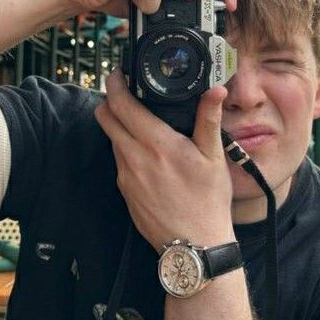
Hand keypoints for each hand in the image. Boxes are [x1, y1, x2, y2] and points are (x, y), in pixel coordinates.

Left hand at [94, 69, 234, 251]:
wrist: (194, 245)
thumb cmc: (208, 202)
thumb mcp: (214, 157)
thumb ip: (209, 119)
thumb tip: (214, 88)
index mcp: (155, 144)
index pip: (120, 104)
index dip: (115, 83)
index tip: (120, 73)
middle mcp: (133, 158)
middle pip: (104, 117)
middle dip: (111, 100)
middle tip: (127, 93)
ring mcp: (126, 176)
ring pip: (112, 139)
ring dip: (121, 127)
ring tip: (143, 124)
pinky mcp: (125, 192)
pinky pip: (120, 161)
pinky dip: (128, 150)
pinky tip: (148, 155)